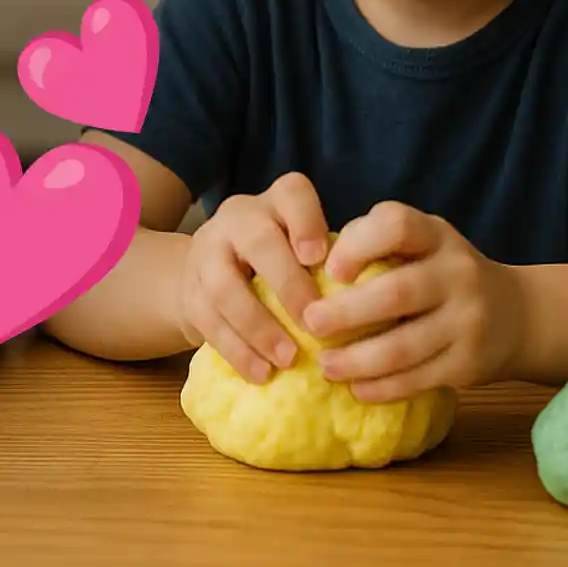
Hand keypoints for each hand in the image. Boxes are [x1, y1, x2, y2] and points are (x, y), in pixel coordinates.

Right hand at [174, 172, 330, 384]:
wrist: (206, 276)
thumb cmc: (278, 265)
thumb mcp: (301, 249)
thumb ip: (331, 262)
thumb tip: (379, 302)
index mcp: (275, 204)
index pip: (291, 193)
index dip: (306, 222)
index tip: (321, 258)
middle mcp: (238, 219)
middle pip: (258, 241)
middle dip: (288, 285)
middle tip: (315, 326)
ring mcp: (207, 252)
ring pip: (225, 285)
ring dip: (259, 326)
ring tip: (288, 358)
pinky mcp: (188, 291)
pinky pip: (208, 321)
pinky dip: (237, 350)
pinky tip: (261, 373)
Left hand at [302, 201, 524, 401]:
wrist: (517, 314)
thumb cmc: (440, 272)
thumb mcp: (419, 243)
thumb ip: (372, 241)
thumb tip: (309, 265)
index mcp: (436, 235)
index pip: (397, 225)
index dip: (358, 245)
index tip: (330, 270)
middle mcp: (458, 273)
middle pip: (397, 292)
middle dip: (346, 313)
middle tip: (310, 324)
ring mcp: (468, 320)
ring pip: (405, 346)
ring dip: (357, 360)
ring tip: (326, 365)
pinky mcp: (471, 363)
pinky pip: (419, 378)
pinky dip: (383, 387)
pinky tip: (356, 389)